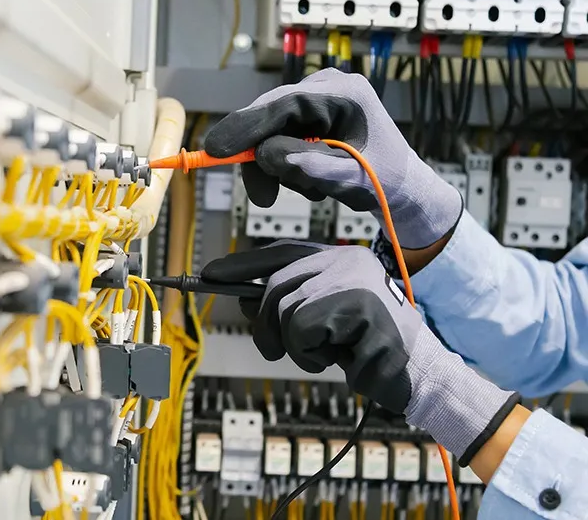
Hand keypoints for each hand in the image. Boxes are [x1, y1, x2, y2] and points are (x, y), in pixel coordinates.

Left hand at [202, 241, 518, 463]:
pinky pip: (302, 329)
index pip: (282, 252)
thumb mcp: (321, 324)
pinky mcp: (359, 307)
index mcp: (340, 259)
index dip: (242, 264)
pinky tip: (338, 359)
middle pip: (276, 286)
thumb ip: (288, 306)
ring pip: (285, 309)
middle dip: (263, 323)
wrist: (420, 375)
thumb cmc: (367, 349)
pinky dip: (308, 354)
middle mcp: (347, 260)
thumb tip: (242, 297)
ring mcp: (354, 281)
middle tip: (270, 350)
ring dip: (292, 346)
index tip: (209, 274)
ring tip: (323, 355)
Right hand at [204, 68, 462, 248]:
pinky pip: (278, 137)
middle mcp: (326, 88)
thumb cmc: (387, 181)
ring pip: (270, 131)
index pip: (282, 104)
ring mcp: (316, 101)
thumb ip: (315, 166)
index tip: (216, 150)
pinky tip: (310, 181)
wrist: (403, 188)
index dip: (246, 127)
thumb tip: (272, 155)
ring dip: (278, 167)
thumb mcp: (353, 178)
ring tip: (311, 191)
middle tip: (264, 198)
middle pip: (269, 116)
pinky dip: (284, 165)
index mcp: (344, 93)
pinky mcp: (309, 117)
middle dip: (262, 159)